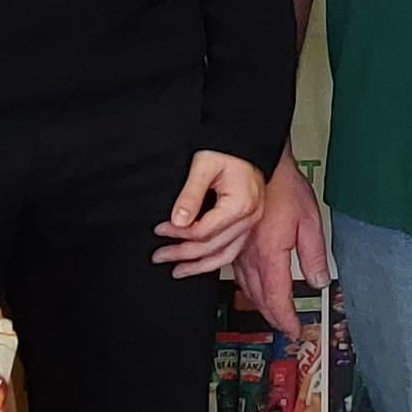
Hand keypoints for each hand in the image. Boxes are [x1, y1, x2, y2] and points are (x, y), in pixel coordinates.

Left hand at [156, 149, 269, 280]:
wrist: (246, 141)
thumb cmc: (227, 149)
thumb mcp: (203, 164)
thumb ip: (190, 195)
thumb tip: (177, 222)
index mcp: (240, 204)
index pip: (204, 232)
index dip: (178, 234)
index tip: (160, 230)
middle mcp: (250, 217)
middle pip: (213, 247)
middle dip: (183, 254)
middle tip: (159, 255)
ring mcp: (252, 222)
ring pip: (225, 255)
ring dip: (198, 265)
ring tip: (177, 270)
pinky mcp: (249, 222)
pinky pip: (232, 249)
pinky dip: (213, 259)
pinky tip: (198, 263)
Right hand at [241, 154, 330, 336]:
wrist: (256, 166)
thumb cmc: (284, 187)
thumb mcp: (310, 219)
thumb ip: (315, 254)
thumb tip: (319, 281)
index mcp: (270, 255)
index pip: (277, 299)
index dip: (286, 319)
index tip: (296, 330)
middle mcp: (251, 258)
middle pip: (260, 300)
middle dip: (274, 317)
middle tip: (287, 327)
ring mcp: (238, 252)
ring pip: (247, 290)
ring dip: (260, 306)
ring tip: (273, 314)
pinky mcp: (233, 244)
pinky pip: (238, 275)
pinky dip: (248, 289)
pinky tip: (254, 289)